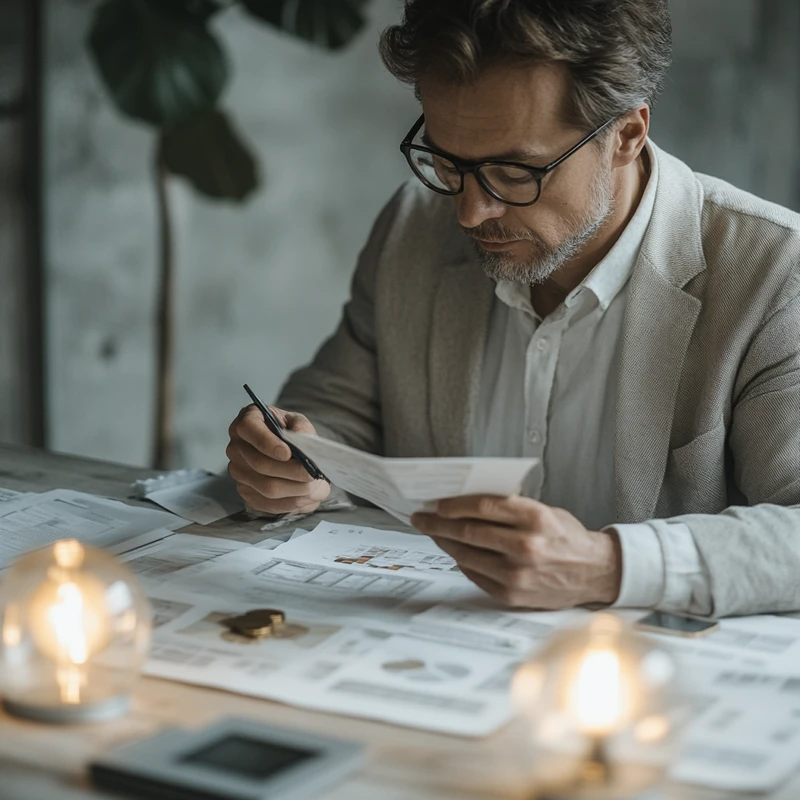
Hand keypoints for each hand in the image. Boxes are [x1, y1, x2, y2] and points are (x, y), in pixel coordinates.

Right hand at [226, 405, 329, 514]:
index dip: (267, 443)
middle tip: (313, 474)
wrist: (284, 448)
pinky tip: (306, 497)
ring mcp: (238, 471)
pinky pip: (267, 504)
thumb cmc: (289, 431)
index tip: (288, 453)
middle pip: (260, 464)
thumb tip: (304, 441)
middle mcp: (236, 447)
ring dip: (295, 490)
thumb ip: (301, 428)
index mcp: (247, 421)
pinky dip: (290, 503)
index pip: (249, 429)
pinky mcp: (245, 491)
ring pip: (266, 487)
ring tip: (315, 486)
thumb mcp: (297, 422)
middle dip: (291, 472)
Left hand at [411, 495, 620, 609]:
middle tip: (421, 519)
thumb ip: (510, 508)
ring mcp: (518, 573)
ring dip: (444, 543)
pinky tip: (454, 553)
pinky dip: (461, 562)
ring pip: (466, 555)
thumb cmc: (567, 538)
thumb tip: (466, 503)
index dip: (453, 504)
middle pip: (468, 531)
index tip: (436, 504)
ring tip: (433, 534)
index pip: (482, 507)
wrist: (596, 573)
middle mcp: (526, 546)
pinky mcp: (512, 594)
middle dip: (438, 524)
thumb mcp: (545, 511)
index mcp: (535, 518)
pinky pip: (475, 574)